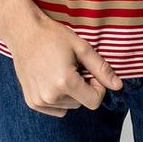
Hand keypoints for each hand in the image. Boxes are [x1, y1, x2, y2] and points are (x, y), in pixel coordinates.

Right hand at [3, 12, 123, 116]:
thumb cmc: (52, 36)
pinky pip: (55, 108)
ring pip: (69, 106)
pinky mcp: (31, 102)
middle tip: (72, 66)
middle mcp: (50, 96)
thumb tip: (118, 86)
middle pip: (81, 103)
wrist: (24, 33)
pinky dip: (58, 97)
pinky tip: (50, 78)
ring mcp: (39, 101)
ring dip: (70, 92)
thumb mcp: (81, 48)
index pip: (94, 101)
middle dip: (82, 87)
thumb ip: (101, 68)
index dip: (98, 86)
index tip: (90, 71)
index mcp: (65, 83)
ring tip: (60, 70)